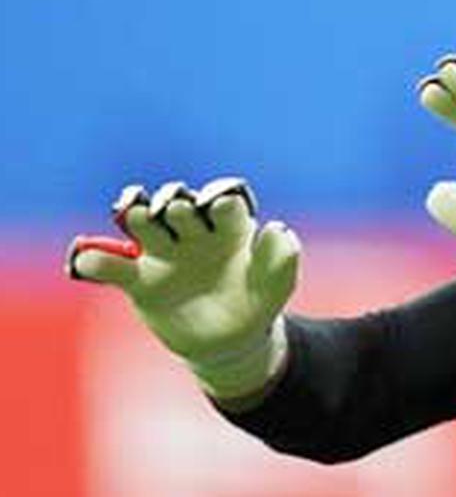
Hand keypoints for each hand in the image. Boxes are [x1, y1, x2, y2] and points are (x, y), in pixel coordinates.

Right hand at [66, 178, 298, 397]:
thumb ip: (282, 256)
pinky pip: (112, 268)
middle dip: (175, 202)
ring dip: (139, 216)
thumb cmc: (257, 301)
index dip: (218, 199)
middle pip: (178, 205)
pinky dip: (96, 262)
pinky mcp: (141, 281)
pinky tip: (88, 261)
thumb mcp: (278, 283)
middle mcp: (194, 231)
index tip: (217, 207)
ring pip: (144, 224)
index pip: (221, 200)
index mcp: (230, 225)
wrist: (231, 341)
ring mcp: (165, 253)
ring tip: (139, 217)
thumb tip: (275, 226)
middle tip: (177, 209)